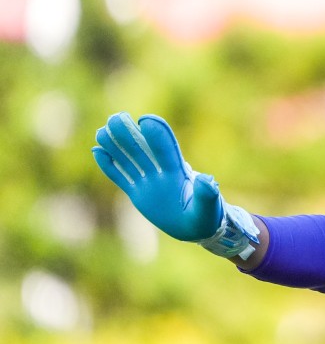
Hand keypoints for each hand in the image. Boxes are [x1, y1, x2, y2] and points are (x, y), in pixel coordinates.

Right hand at [92, 112, 222, 241]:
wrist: (196, 227)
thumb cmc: (206, 216)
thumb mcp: (208, 206)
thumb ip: (206, 194)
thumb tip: (206, 179)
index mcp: (177, 173)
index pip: (166, 150)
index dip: (158, 135)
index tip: (146, 120)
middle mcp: (161, 174)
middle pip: (143, 150)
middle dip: (130, 134)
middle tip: (117, 117)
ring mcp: (148, 183)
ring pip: (129, 160)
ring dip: (116, 145)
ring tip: (103, 129)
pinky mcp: (138, 193)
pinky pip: (120, 177)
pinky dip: (109, 165)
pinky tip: (97, 150)